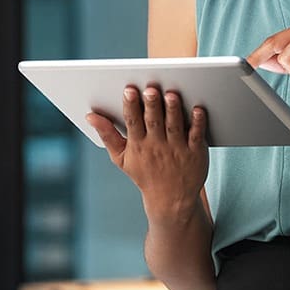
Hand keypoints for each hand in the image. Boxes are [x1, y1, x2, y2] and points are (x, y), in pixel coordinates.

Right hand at [86, 85, 207, 215]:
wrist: (172, 200)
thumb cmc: (145, 173)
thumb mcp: (121, 158)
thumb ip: (107, 135)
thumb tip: (90, 116)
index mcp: (138, 145)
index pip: (133, 122)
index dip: (130, 106)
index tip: (129, 90)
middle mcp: (157, 146)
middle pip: (154, 121)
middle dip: (151, 105)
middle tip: (150, 89)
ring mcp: (177, 149)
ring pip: (174, 126)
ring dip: (173, 110)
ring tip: (171, 95)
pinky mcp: (195, 152)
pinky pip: (196, 135)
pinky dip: (198, 123)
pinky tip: (198, 109)